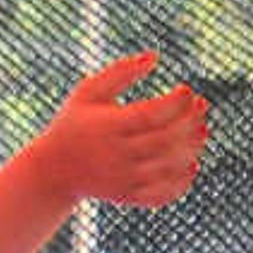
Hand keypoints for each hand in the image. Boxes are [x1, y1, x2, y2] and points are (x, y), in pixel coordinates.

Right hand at [30, 54, 210, 207]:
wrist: (52, 170)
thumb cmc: (74, 123)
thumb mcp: (88, 92)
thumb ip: (119, 72)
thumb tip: (154, 56)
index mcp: (107, 127)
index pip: (152, 115)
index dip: (176, 102)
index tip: (186, 89)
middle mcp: (116, 155)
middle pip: (165, 140)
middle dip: (190, 122)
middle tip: (201, 106)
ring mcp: (123, 179)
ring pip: (169, 167)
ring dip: (192, 148)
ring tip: (201, 130)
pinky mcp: (128, 196)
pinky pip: (163, 193)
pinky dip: (182, 181)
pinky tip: (190, 163)